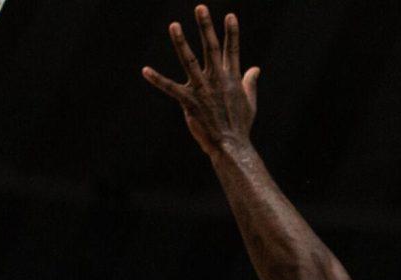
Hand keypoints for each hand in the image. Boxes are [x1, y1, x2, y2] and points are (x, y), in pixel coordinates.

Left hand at [142, 5, 260, 156]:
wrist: (231, 146)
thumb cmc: (241, 126)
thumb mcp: (250, 102)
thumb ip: (249, 83)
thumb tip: (255, 68)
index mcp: (232, 79)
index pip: (232, 50)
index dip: (232, 33)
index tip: (230, 16)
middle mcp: (217, 80)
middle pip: (211, 48)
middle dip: (206, 27)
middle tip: (200, 8)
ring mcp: (203, 90)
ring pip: (190, 61)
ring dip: (181, 43)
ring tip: (174, 25)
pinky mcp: (190, 102)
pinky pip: (171, 89)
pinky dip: (158, 80)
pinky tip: (145, 70)